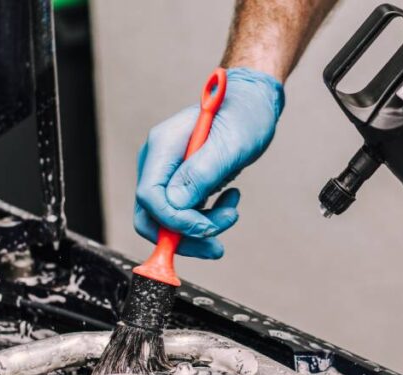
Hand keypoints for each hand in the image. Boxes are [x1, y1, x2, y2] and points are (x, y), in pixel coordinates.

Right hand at [134, 67, 283, 258]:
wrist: (252, 103)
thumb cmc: (244, 115)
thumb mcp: (229, 144)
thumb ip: (201, 173)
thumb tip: (175, 204)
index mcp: (163, 147)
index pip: (150, 196)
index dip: (174, 220)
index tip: (205, 228)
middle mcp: (158, 161)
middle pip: (152, 215)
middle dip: (184, 235)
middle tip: (216, 243)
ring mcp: (168, 172)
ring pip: (169, 219)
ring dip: (201, 227)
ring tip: (232, 212)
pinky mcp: (181, 182)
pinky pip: (184, 213)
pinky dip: (206, 217)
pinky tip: (229, 202)